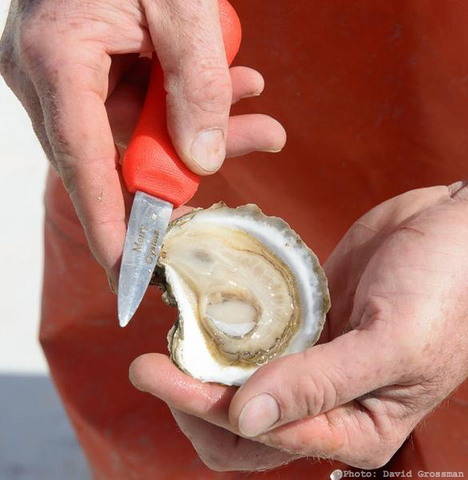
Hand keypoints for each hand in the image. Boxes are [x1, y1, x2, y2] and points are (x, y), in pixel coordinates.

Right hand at [0, 0, 285, 287]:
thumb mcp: (181, 4)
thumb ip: (197, 84)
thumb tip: (203, 161)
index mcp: (58, 61)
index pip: (84, 165)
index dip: (110, 224)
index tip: (130, 273)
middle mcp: (54, 81)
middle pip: (123, 156)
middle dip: (191, 163)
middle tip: (256, 141)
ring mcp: (73, 80)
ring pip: (141, 136)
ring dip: (205, 128)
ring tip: (259, 113)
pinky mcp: (96, 75)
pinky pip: (145, 110)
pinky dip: (192, 104)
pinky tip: (238, 88)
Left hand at [129, 182, 467, 470]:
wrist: (455, 231)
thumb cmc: (447, 289)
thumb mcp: (394, 342)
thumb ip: (322, 385)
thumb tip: (245, 417)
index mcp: (353, 426)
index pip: (259, 438)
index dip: (201, 408)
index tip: (155, 371)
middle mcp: (325, 401)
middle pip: (238, 421)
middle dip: (191, 396)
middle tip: (153, 361)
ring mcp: (310, 358)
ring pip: (239, 377)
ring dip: (201, 360)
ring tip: (167, 331)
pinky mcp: (303, 318)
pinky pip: (253, 329)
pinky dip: (225, 321)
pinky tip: (200, 299)